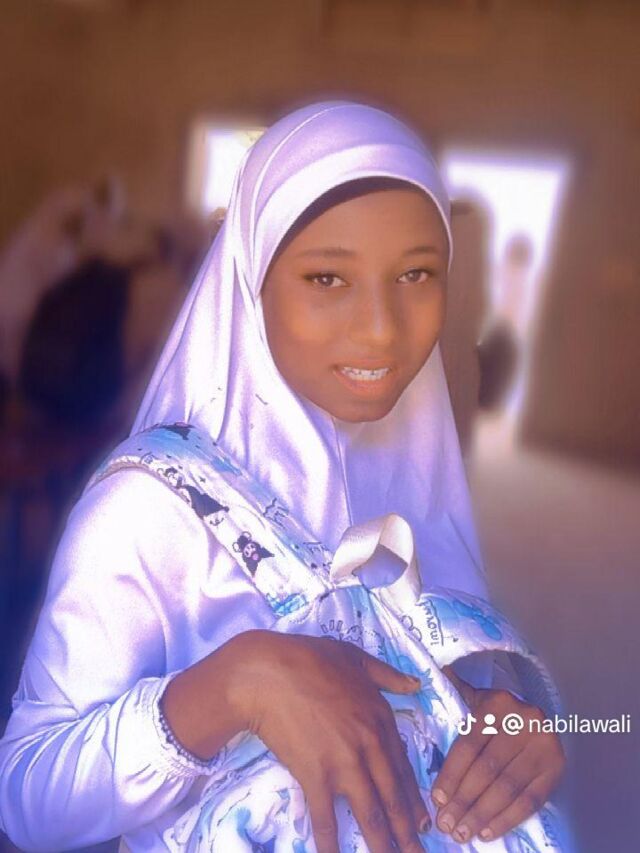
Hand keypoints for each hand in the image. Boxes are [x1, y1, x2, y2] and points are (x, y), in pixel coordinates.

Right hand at [226, 630, 431, 852]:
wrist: (267, 671)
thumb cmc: (309, 658)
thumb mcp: (356, 658)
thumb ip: (387, 675)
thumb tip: (415, 685)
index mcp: (380, 717)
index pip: (403, 765)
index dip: (414, 796)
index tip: (422, 820)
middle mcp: (369, 745)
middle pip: (393, 796)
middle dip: (408, 831)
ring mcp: (344, 762)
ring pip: (370, 812)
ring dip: (383, 843)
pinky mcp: (315, 775)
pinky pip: (325, 817)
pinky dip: (331, 843)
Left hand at [432, 666, 565, 843]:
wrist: (537, 718)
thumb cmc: (497, 714)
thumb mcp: (477, 698)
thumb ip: (455, 692)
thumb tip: (432, 675)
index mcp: (499, 703)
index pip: (470, 744)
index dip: (452, 773)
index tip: (437, 798)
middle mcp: (525, 721)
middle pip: (488, 769)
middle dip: (464, 800)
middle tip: (446, 824)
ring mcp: (544, 745)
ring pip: (508, 787)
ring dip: (482, 814)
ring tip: (462, 832)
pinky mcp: (557, 768)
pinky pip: (530, 800)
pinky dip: (507, 819)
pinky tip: (487, 832)